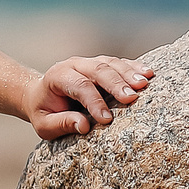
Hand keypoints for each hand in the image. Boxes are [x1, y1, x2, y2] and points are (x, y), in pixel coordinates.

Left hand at [24, 54, 155, 139]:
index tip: (107, 119)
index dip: (94, 101)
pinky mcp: (100, 64)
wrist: (41, 94)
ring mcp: (88, 62)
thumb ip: (62, 123)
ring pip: (111, 63)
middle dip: (116, 84)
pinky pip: (118, 63)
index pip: (79, 86)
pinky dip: (133, 67)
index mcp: (57, 77)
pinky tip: (148, 73)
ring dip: (129, 73)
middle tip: (132, 98)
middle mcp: (73, 64)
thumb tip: (84, 126)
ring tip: (145, 84)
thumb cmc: (43, 111)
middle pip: (98, 70)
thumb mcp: (44, 124)